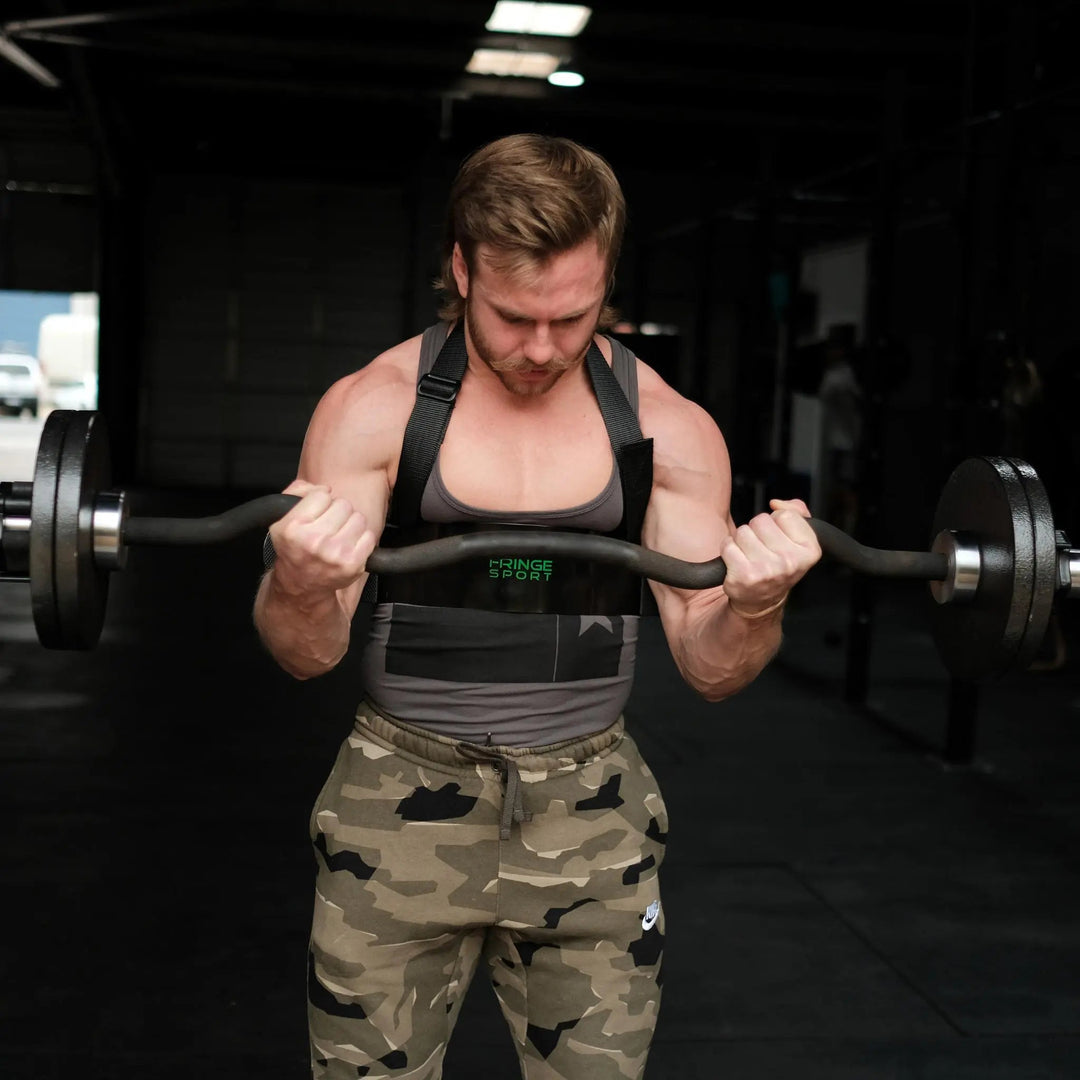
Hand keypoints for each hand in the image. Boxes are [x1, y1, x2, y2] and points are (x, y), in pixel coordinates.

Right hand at [267, 480, 376, 597]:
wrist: (301, 583)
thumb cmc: (294, 548)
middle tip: (329, 526)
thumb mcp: (281, 518)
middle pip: (343, 504)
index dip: (321, 501)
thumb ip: (298, 492)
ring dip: (351, 524)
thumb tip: (325, 488)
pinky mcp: (353, 564)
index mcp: (294, 527)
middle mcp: (314, 541)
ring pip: (358, 518)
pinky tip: (348, 546)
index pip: (322, 495)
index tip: (316, 513)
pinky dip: (362, 539)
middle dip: (338, 512)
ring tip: (339, 535)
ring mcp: (336, 553)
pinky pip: (369, 536)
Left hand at [720, 498, 820, 618]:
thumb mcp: (798, 540)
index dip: (777, 523)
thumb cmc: (778, 566)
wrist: (761, 601)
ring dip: (741, 541)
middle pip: (761, 521)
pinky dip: (728, 550)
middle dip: (757, 531)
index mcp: (809, 550)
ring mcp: (767, 570)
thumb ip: (797, 512)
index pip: (784, 515)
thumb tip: (776, 503)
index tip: (778, 539)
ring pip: (743, 531)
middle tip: (762, 549)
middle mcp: (790, 562)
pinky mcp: (744, 575)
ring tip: (750, 556)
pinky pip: (728, 545)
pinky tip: (737, 562)